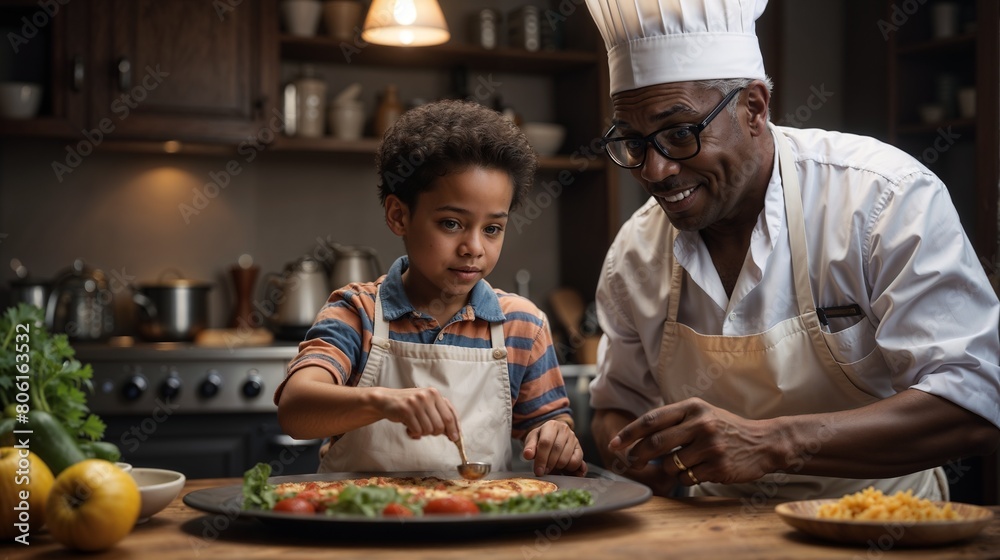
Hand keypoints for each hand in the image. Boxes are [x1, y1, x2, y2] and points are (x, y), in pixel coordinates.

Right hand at [376, 387, 459, 440]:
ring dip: (423, 433)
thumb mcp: (426, 404)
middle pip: (440, 425)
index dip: (454, 429)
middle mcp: (427, 396)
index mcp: (434, 394)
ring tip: (416, 426)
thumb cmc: (409, 405)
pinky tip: (409, 428)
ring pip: (429, 430)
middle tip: (427, 430)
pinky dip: (414, 433)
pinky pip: (417, 431)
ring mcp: (416, 403)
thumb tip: (454, 433)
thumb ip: (439, 414)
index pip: (450, 415)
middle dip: (435, 433)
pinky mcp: (406, 410)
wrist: (386, 400)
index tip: (454, 438)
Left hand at [522, 420, 586, 476]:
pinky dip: (569, 468)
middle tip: (544, 471)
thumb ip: (529, 447)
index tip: (538, 471)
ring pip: (566, 458)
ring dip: (557, 467)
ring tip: (552, 467)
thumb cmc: (541, 438)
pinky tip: (562, 467)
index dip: (541, 458)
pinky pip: (576, 462)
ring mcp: (574, 438)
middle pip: (556, 450)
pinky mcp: (579, 448)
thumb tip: (528, 455)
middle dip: (549, 464)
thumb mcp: (532, 439)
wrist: (553, 436)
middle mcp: (564, 430)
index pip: (546, 442)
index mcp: (551, 425)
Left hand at [608, 397, 773, 486]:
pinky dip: (684, 478)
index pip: (651, 420)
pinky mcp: (717, 466)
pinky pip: (685, 478)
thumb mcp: (701, 413)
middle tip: (631, 462)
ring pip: (669, 464)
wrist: (763, 443)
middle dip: (637, 455)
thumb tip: (636, 436)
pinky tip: (698, 470)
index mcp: (692, 407)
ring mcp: (709, 446)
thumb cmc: (725, 428)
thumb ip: (673, 420)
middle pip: (655, 443)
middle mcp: (700, 423)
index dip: (628, 433)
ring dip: (667, 469)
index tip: (613, 444)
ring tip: (682, 463)